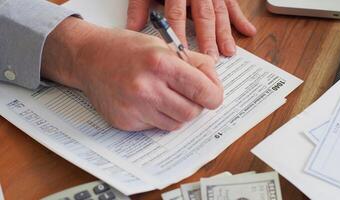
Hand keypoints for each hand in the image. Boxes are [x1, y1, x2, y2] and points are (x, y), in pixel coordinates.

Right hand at [41, 17, 222, 130]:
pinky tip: (147, 102)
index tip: (212, 95)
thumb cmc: (126, 49)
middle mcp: (147, 88)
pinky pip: (155, 127)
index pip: (204, 91)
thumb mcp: (163, 45)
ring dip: (177, 113)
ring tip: (165, 96)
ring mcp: (134, 108)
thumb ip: (195, 63)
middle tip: (187, 95)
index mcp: (161, 63)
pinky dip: (158, 117)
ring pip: (175, 124)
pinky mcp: (125, 121)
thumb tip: (213, 83)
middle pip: (192, 112)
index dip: (214, 95)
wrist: (88, 57)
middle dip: (195, 105)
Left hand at [127, 0, 255, 60]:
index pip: (177, 14)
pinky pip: (233, 4)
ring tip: (228, 52)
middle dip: (208, 39)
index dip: (180, 34)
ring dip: (225, 33)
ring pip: (220, 12)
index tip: (182, 53)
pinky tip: (249, 30)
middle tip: (210, 59)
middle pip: (203, 16)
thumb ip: (139, 7)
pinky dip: (241, 18)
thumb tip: (131, 30)